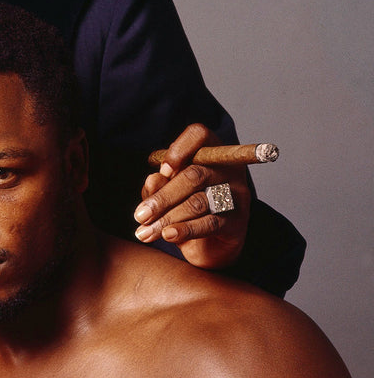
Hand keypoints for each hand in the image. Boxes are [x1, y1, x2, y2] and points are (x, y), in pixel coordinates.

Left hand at [134, 123, 250, 269]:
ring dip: (166, 218)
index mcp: (210, 152)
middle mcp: (228, 169)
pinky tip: (167, 235)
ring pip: (198, 202)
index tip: (161, 170)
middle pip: (194, 175)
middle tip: (139, 216)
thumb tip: (154, 179)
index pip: (199, 135)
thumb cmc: (186, 206)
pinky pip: (210, 223)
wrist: (212, 242)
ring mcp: (236, 194)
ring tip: (144, 232)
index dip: (178, 149)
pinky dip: (185, 230)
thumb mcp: (168, 192)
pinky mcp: (238, 221)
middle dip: (162, 197)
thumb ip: (159, 184)